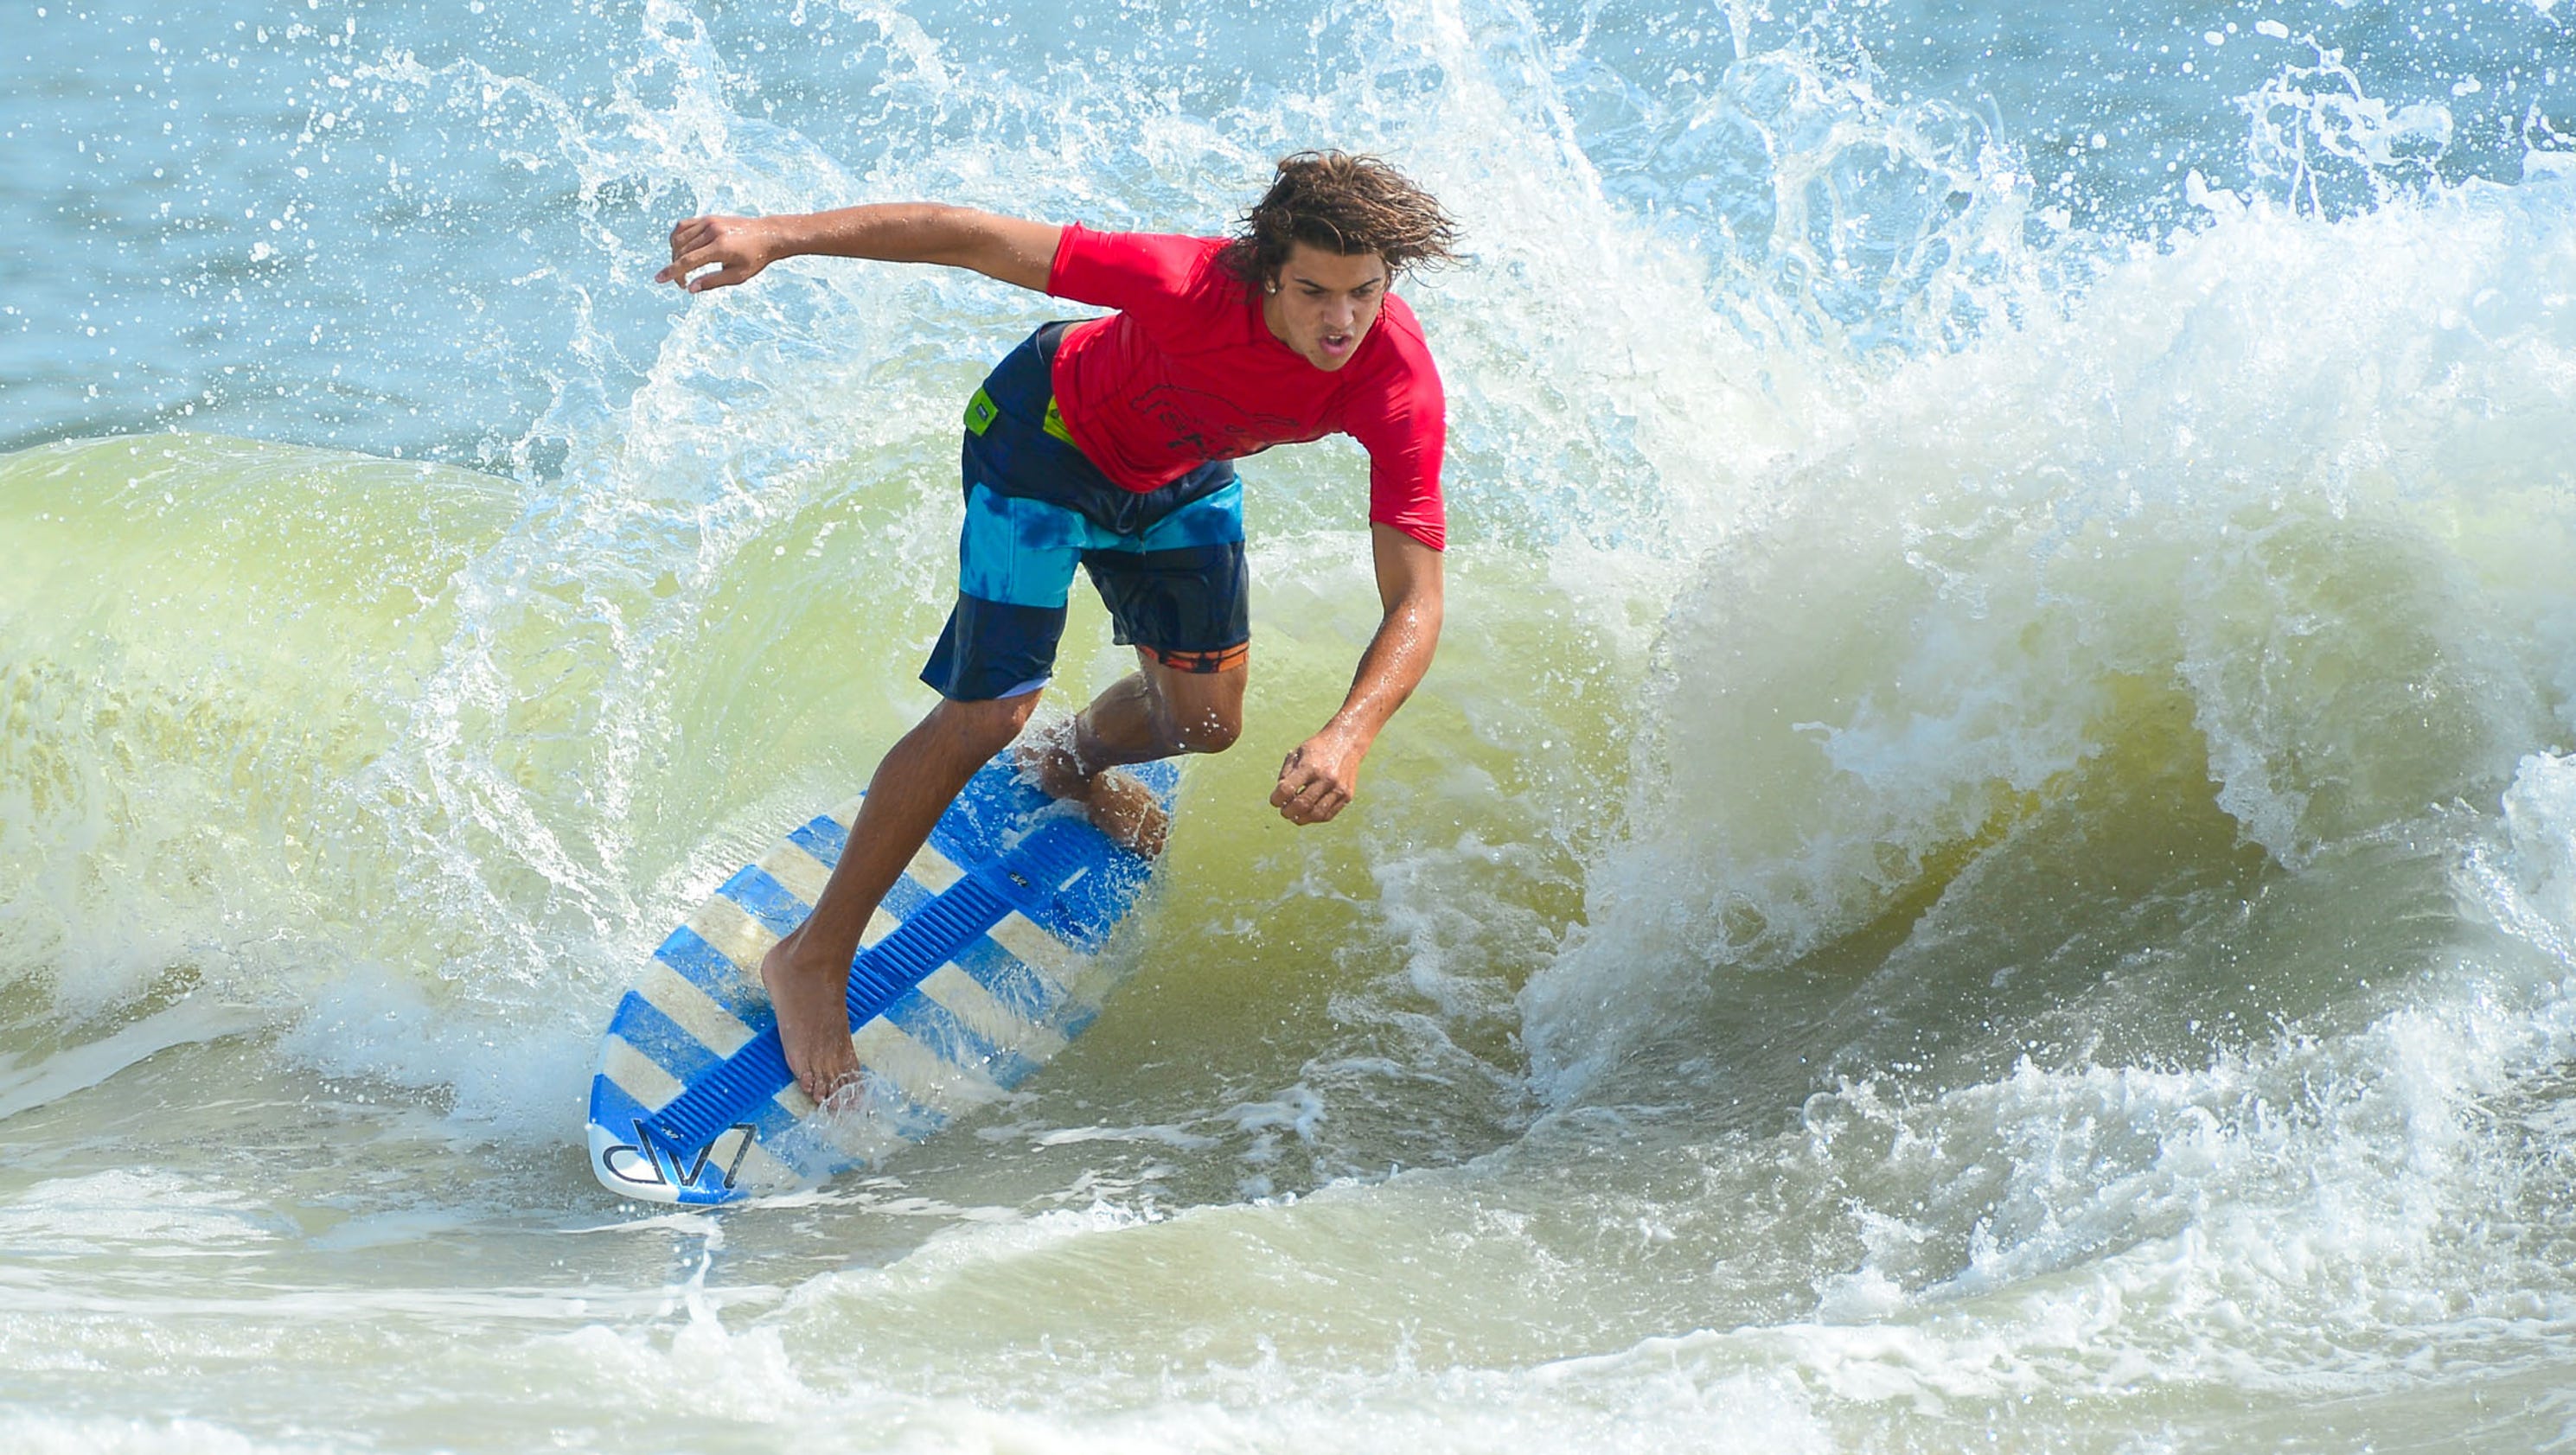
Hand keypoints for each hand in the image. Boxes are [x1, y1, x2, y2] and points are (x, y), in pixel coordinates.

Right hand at [655, 214, 779, 292]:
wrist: (768, 234)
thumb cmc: (755, 258)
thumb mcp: (737, 275)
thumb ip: (712, 282)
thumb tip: (690, 289)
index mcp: (720, 248)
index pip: (688, 261)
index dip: (672, 272)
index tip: (658, 279)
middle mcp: (712, 232)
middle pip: (681, 250)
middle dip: (676, 267)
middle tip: (682, 282)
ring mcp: (709, 222)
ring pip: (679, 237)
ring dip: (675, 253)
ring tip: (682, 267)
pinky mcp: (708, 217)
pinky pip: (684, 225)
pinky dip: (677, 237)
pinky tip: (680, 248)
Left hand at [1271, 727, 1367, 824]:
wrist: (1347, 741)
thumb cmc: (1317, 748)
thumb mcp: (1297, 753)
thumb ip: (1286, 775)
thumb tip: (1280, 798)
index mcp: (1310, 766)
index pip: (1287, 789)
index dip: (1276, 799)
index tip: (1274, 800)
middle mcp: (1326, 778)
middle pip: (1301, 805)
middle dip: (1287, 812)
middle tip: (1284, 811)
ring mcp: (1339, 788)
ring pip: (1315, 814)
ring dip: (1301, 819)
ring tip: (1294, 816)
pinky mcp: (1347, 796)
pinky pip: (1328, 815)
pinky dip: (1314, 818)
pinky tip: (1308, 813)